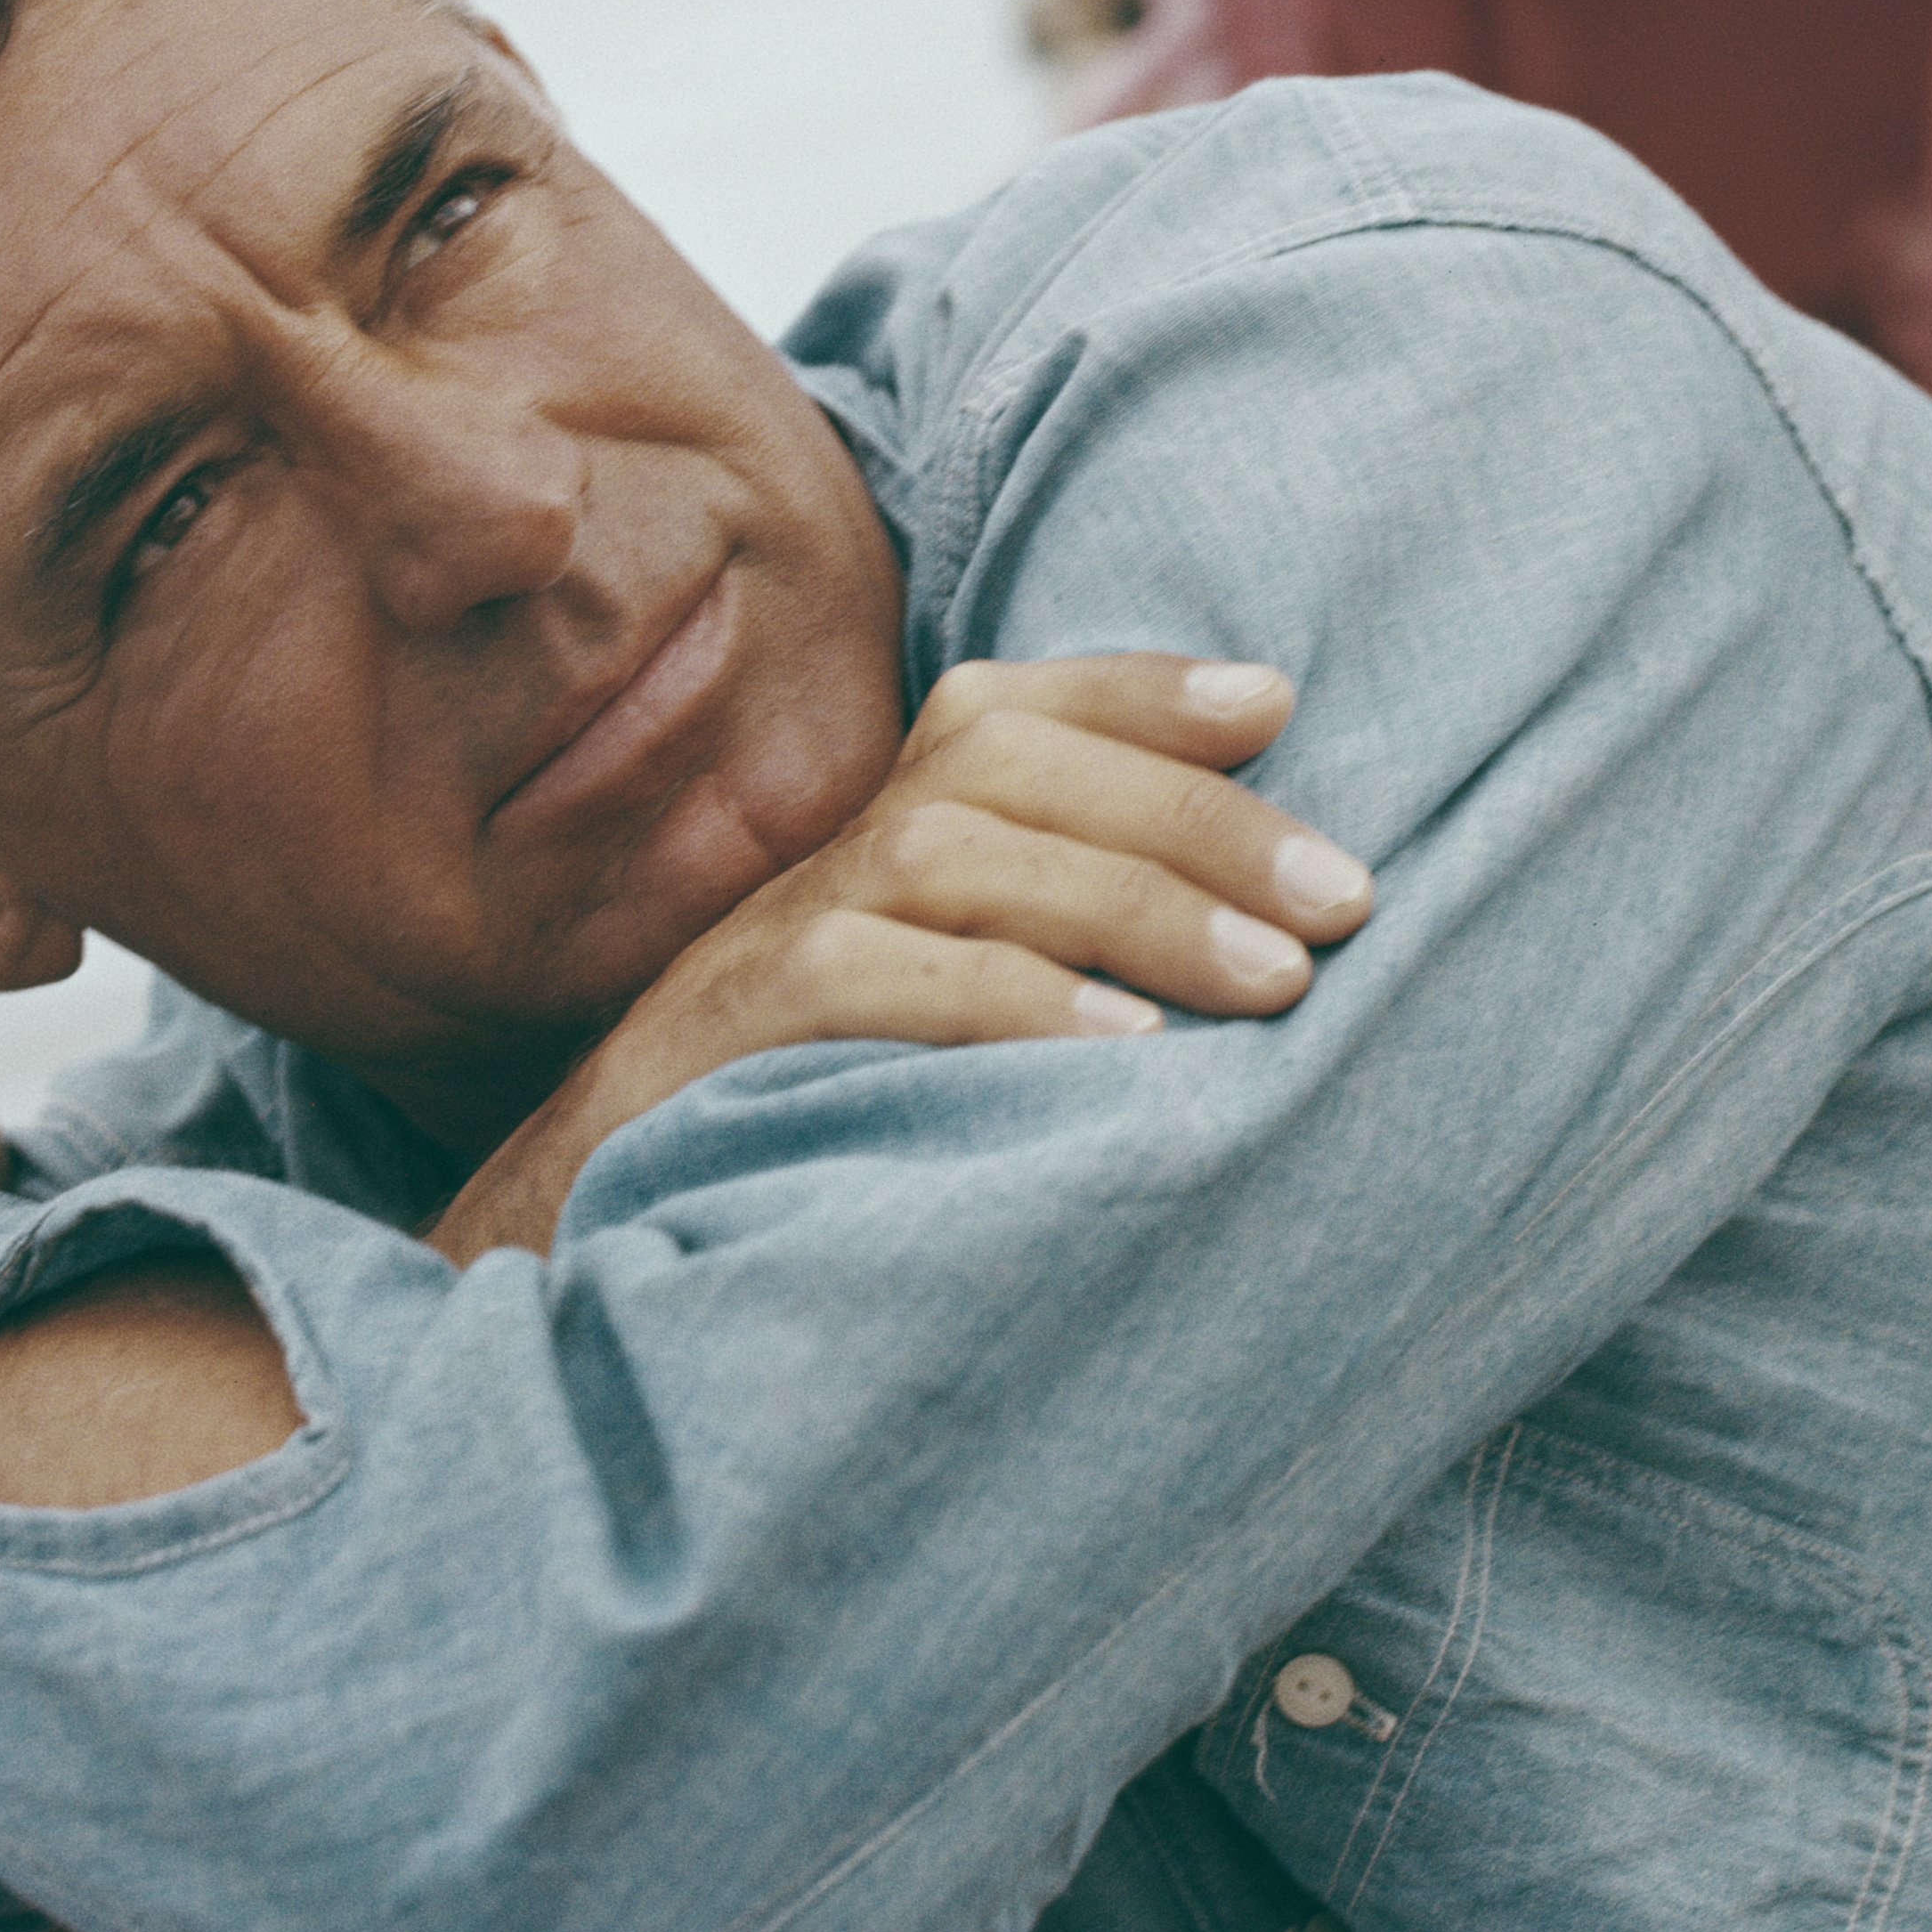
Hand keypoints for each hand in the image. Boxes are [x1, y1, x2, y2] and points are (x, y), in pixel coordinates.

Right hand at [430, 655, 1366, 1261]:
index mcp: (880, 845)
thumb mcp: (939, 1028)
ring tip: (1276, 981)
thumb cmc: (803, 1135)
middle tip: (1346, 901)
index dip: (1135, 689)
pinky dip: (1002, 1002)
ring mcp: (764, 942)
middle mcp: (824, 864)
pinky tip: (1123, 1048)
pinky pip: (863, 979)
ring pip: (948, 850)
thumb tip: (1259, 945)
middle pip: (1003, 763)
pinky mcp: (725, 1035)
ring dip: (1128, 901)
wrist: (584, 1243)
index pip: (1005, 710)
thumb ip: (1054, 961)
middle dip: (1191, 817)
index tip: (1278, 702)